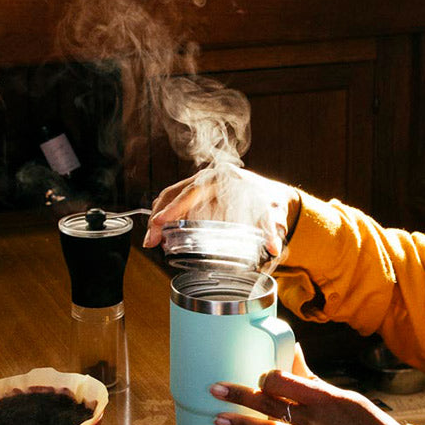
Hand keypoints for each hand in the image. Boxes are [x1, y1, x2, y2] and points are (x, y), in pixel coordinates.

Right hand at [143, 165, 299, 256]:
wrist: (270, 191)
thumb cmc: (268, 200)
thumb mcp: (270, 214)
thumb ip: (271, 230)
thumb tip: (274, 248)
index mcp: (224, 179)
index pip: (192, 193)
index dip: (174, 209)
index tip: (160, 223)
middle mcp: (209, 176)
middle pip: (175, 193)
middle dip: (159, 217)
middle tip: (150, 241)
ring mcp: (200, 180)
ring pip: (170, 194)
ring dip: (157, 216)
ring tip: (151, 241)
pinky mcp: (196, 188)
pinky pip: (175, 197)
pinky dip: (165, 213)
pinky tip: (160, 232)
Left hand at [211, 346, 402, 424]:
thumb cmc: (370, 424)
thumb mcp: (344, 395)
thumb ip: (311, 377)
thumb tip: (292, 351)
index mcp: (325, 398)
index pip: (283, 382)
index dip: (265, 377)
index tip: (259, 376)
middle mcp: (315, 421)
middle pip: (268, 404)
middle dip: (239, 396)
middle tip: (215, 389)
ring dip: (239, 423)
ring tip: (217, 418)